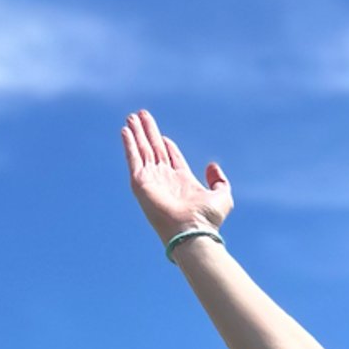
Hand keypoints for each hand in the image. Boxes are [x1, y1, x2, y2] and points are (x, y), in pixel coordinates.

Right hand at [121, 107, 231, 247]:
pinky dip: (129, 144)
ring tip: (131, 117)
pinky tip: (125, 130)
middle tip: (141, 115)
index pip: (171, 157)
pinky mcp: (140, 182)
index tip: (163, 136)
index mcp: (182, 181)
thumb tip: (212, 166)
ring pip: (142, 150)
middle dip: (148, 132)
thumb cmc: (206, 219)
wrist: (190, 232)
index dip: (167, 145)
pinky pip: (133, 158)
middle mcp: (165, 179)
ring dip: (136, 133)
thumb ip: (219, 181)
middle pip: (154, 149)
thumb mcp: (222, 197)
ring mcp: (151, 180)